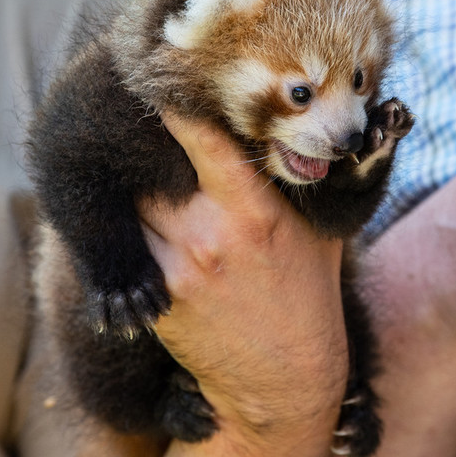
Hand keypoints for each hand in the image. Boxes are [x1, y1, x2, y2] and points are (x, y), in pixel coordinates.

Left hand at [139, 113, 347, 456]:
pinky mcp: (156, 299)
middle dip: (147, 142)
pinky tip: (148, 225)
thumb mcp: (322, 232)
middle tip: (143, 120)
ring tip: (139, 172)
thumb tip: (325, 129)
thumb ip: (312, 181)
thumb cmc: (308, 294)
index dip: (177, 100)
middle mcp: (209, 234)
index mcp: (255, 210)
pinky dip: (134, 231)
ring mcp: (176, 268)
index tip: (165, 76)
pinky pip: (130, 249)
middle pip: (151, 165)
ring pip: (131, 205)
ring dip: (136, 187)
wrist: (284, 380)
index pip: (202, 136)